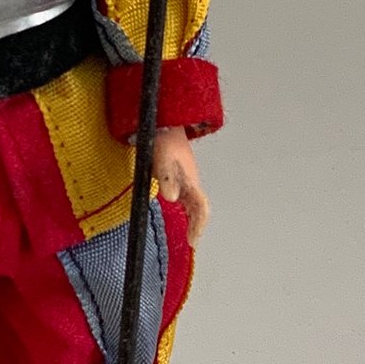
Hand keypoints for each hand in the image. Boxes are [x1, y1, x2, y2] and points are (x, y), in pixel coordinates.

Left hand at [152, 125, 209, 246]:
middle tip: (191, 241)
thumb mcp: (163, 157)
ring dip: (191, 218)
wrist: (165, 122)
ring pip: (192, 203)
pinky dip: (183, 208)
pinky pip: (184, 196)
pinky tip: (173, 210)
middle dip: (197, 225)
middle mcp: (191, 182)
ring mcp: (185, 179)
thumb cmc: (164, 139)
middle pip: (199, 208)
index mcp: (190, 180)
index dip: (199, 225)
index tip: (193, 241)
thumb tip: (171, 198)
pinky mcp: (177, 175)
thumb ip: (166, 177)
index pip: (201, 207)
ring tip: (187, 233)